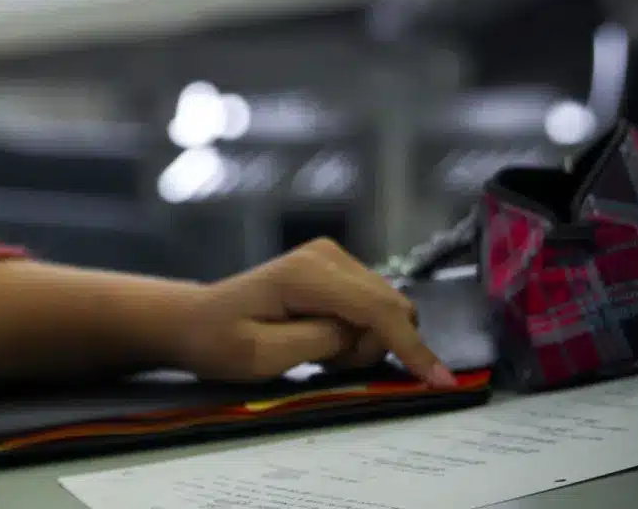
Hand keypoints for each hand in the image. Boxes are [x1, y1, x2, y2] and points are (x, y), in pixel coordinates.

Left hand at [164, 239, 455, 386]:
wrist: (196, 320)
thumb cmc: (220, 342)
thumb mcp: (262, 356)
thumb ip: (319, 341)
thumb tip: (361, 333)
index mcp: (306, 275)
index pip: (377, 309)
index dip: (413, 347)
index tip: (441, 381)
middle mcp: (326, 255)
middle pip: (389, 307)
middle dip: (375, 347)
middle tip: (328, 365)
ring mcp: (332, 257)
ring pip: (386, 307)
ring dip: (366, 341)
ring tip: (320, 353)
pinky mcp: (334, 267)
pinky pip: (372, 305)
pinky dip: (359, 331)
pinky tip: (325, 339)